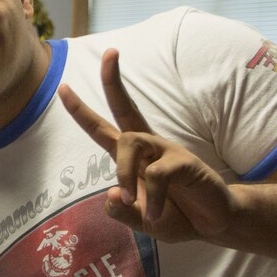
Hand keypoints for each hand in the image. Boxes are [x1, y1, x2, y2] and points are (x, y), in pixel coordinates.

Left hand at [58, 49, 234, 242]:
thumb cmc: (175, 216)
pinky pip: (157, 175)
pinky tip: (158, 216)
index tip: (63, 87)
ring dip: (124, 171)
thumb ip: (121, 213)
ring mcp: (167, 151)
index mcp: (133, 157)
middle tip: (109, 51)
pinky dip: (154, 198)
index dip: (82, 111)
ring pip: (131, 142)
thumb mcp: (140, 220)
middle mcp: (148, 147)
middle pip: (125, 108)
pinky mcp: (186, 162)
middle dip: (113, 81)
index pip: (103, 129)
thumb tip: (112, 194)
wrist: (213, 224)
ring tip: (131, 200)